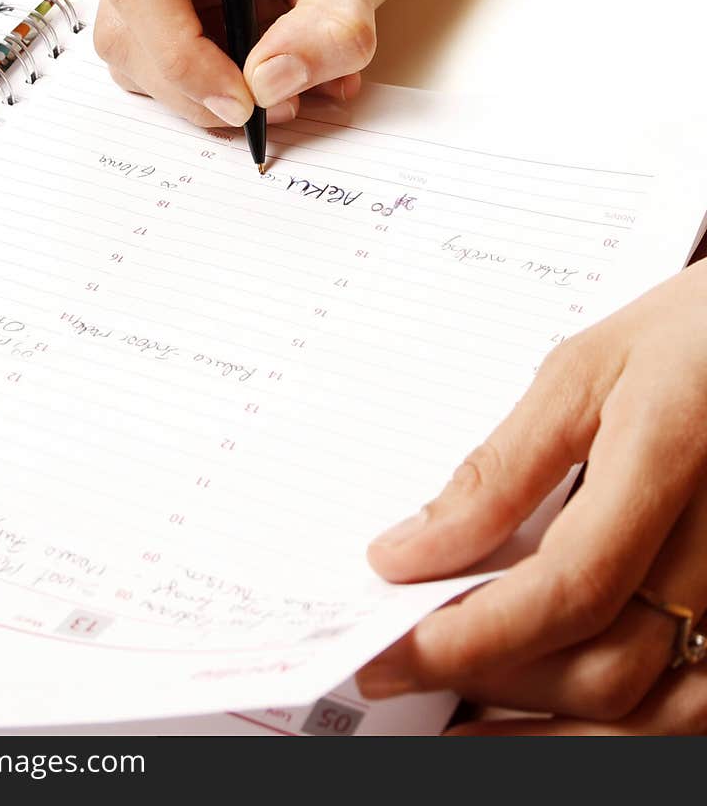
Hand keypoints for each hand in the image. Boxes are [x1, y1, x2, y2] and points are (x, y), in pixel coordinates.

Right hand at [94, 0, 426, 127]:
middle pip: (129, 28)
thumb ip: (325, 33)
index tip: (241, 100)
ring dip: (203, 94)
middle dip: (193, 87)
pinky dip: (213, 86)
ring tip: (287, 94)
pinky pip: (163, 60)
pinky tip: (274, 76)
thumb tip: (265, 86)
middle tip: (270, 109)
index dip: (180, 56)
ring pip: (138, 54)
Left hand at [359, 261, 706, 735]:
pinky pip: (690, 701)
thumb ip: (501, 468)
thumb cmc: (687, 338)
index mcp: (673, 458)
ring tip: (461, 718)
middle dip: (490, 680)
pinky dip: (614, 728)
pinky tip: (545, 716)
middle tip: (400, 667)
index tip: (391, 646)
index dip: (474, 632)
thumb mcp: (584, 370)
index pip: (573, 583)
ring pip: (658, 711)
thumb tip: (413, 548)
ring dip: (549, 730)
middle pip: (608, 664)